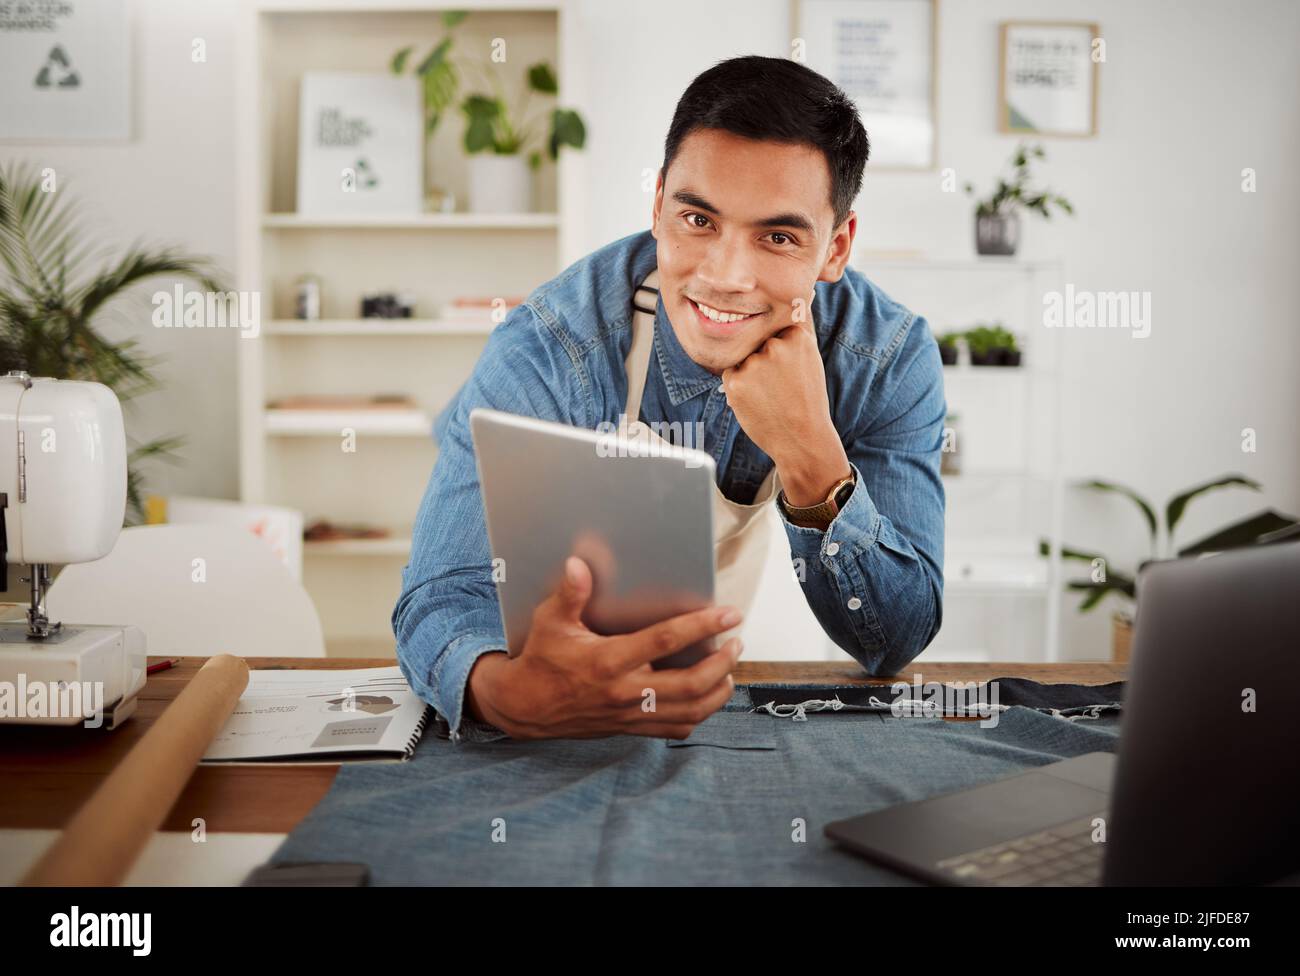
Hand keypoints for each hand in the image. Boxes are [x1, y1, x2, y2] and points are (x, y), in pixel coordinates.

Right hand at [466, 556, 742, 739]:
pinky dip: (698, 715)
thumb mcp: (551, 622)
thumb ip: (570, 594)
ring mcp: (630, 714)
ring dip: (718, 690)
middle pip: (691, 683)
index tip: (729, 614)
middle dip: (722, 662)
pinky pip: (675, 729)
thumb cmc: (541, 659)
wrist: (524, 708)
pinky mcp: (630, 728)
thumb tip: (578, 563)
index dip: (702, 626)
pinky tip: (707, 697)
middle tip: (736, 641)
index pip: (666, 640)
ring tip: (730, 668)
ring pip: (690, 711)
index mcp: (609, 660)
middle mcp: (624, 691)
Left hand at [721, 295, 850, 505]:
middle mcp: (776, 345)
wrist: (801, 439)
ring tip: (770, 395)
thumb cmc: (806, 397)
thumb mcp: (810, 355)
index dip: (777, 349)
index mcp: (797, 336)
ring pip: (741, 357)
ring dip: (750, 373)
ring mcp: (755, 363)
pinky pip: (730, 374)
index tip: (787, 370)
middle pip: (755, 341)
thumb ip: (801, 322)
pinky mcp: (737, 381)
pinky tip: (758, 401)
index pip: (772, 326)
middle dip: (762, 361)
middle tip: (780, 386)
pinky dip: (739, 386)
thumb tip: (805, 291)